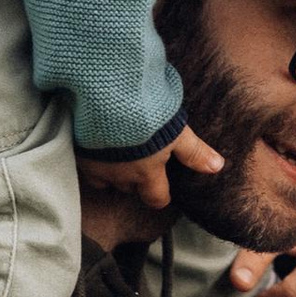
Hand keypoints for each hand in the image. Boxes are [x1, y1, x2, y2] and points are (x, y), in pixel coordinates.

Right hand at [77, 121, 223, 212]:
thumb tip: (218, 167)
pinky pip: (84, 164)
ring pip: (104, 180)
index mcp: (146, 174)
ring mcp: (95, 166)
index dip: (160, 196)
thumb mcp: (176, 131)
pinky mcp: (77, 151)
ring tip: (116, 152)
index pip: (155, 199)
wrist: (106, 97)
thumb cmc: (147, 115)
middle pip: (129, 189)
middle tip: (139, 161)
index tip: (162, 189)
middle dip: (135, 180)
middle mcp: (119, 176)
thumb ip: (194, 152)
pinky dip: (92, 158)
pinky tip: (96, 142)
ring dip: (111, 171)